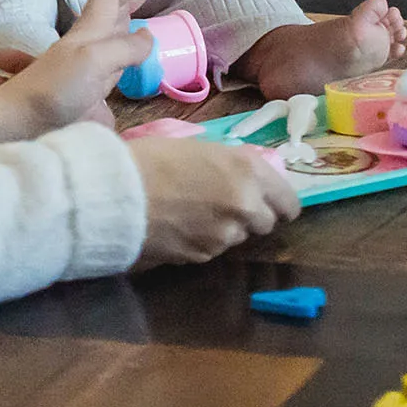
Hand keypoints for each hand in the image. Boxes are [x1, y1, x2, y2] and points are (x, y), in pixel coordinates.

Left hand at [0, 0, 159, 140]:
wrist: (19, 122)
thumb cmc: (55, 88)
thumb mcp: (95, 60)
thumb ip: (125, 47)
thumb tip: (148, 36)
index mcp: (90, 32)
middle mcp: (87, 44)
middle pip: (109, 12)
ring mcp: (84, 68)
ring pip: (107, 37)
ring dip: (123, 23)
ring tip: (139, 20)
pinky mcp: (83, 93)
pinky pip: (106, 67)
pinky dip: (119, 58)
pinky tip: (123, 66)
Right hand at [128, 137, 299, 264]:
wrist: (117, 192)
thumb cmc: (153, 158)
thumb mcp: (201, 148)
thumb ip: (231, 167)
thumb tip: (243, 181)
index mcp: (247, 170)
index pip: (288, 201)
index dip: (279, 203)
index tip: (270, 202)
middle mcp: (245, 205)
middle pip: (267, 223)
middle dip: (251, 216)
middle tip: (226, 205)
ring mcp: (225, 235)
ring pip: (238, 238)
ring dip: (225, 229)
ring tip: (194, 213)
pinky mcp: (203, 257)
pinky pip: (213, 250)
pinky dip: (203, 241)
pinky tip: (180, 227)